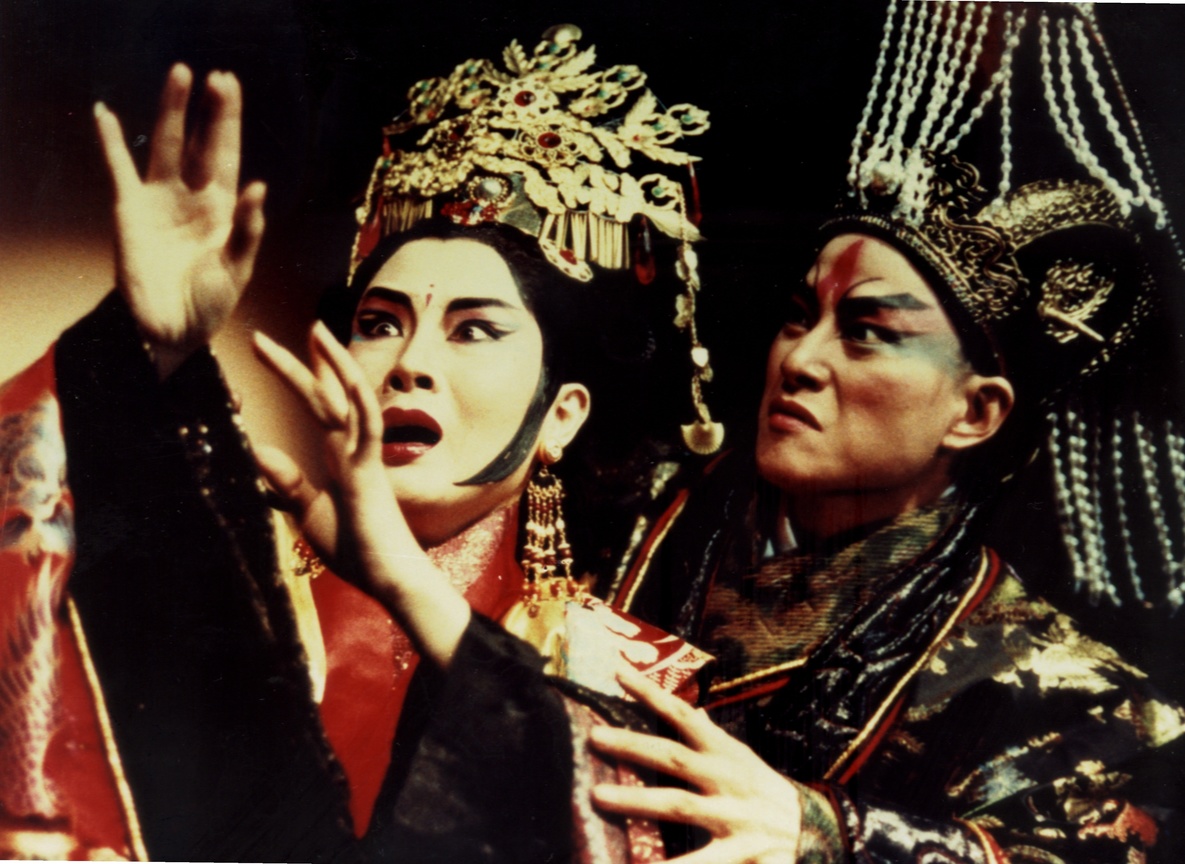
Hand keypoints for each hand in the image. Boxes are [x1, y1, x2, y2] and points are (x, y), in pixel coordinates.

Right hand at [94, 64, 265, 377]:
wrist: (170, 331)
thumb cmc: (209, 304)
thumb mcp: (236, 268)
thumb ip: (247, 229)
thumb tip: (259, 186)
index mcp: (223, 208)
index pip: (227, 153)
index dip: (228, 120)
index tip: (230, 86)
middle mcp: (193, 196)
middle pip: (201, 142)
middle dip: (208, 109)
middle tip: (215, 76)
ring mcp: (161, 200)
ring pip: (167, 144)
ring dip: (172, 111)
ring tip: (179, 74)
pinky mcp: (130, 211)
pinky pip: (120, 169)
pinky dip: (112, 143)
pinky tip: (106, 115)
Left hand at [252, 323, 470, 667]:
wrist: (387, 576)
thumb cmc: (355, 548)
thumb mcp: (307, 512)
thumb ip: (285, 483)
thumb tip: (258, 450)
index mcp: (340, 456)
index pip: (322, 406)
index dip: (310, 375)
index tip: (294, 348)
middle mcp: (352, 448)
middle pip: (328, 393)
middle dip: (309, 360)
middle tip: (296, 325)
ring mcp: (363, 455)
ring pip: (350, 396)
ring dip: (333, 362)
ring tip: (315, 329)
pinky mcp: (369, 469)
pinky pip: (366, 425)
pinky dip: (358, 398)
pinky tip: (346, 373)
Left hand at [589, 667, 838, 863]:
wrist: (818, 834)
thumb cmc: (765, 793)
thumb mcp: (742, 760)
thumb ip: (711, 738)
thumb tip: (688, 709)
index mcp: (726, 755)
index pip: (686, 717)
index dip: (653, 694)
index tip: (619, 672)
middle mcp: (728, 781)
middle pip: (675, 760)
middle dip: (635, 747)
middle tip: (594, 738)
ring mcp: (734, 818)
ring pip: (681, 807)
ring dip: (638, 802)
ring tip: (598, 797)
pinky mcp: (743, 856)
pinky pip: (703, 862)